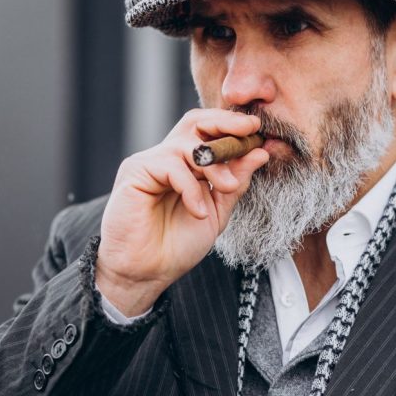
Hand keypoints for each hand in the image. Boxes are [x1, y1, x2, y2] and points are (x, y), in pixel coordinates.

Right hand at [96, 109, 267, 314]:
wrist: (146, 273)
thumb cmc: (176, 247)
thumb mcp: (217, 213)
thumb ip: (236, 184)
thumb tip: (260, 153)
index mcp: (186, 166)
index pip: (209, 132)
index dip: (233, 128)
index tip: (260, 133)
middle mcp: (167, 158)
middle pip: (195, 122)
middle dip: (225, 122)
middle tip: (250, 130)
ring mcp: (149, 163)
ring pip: (187, 144)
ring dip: (215, 165)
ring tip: (227, 188)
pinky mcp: (135, 172)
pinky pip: (171, 165)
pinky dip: (191, 187)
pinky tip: (198, 210)